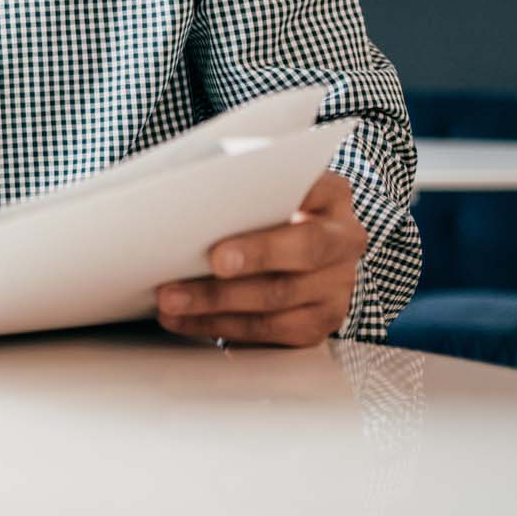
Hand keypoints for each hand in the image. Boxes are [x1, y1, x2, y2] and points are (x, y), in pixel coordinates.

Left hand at [154, 170, 365, 346]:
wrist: (295, 245)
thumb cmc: (263, 208)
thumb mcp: (261, 186)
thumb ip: (239, 184)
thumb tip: (186, 192)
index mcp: (332, 194)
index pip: (311, 192)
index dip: (277, 206)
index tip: (234, 228)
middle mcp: (345, 239)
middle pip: (305, 250)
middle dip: (253, 258)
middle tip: (210, 264)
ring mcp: (338, 285)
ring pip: (280, 298)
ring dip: (218, 302)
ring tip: (172, 300)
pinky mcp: (321, 322)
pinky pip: (270, 331)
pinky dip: (221, 325)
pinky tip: (184, 320)